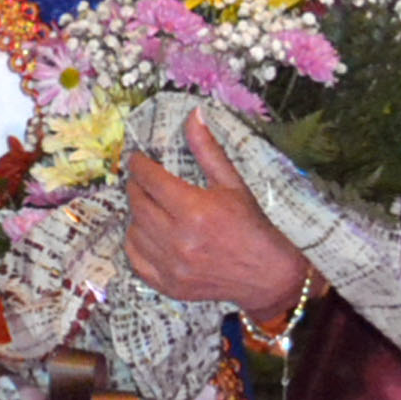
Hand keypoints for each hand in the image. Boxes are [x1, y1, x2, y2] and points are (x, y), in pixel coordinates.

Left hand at [123, 113, 305, 326]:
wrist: (267, 274)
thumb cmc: (251, 225)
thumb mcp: (232, 183)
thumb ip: (208, 150)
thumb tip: (193, 115)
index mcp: (194, 209)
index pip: (150, 179)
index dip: (139, 165)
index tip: (137, 159)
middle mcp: (178, 238)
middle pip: (138, 203)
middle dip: (136, 186)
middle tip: (142, 180)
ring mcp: (171, 265)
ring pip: (133, 231)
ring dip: (136, 214)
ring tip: (148, 206)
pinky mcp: (169, 285)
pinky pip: (135, 259)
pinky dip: (135, 243)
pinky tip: (147, 233)